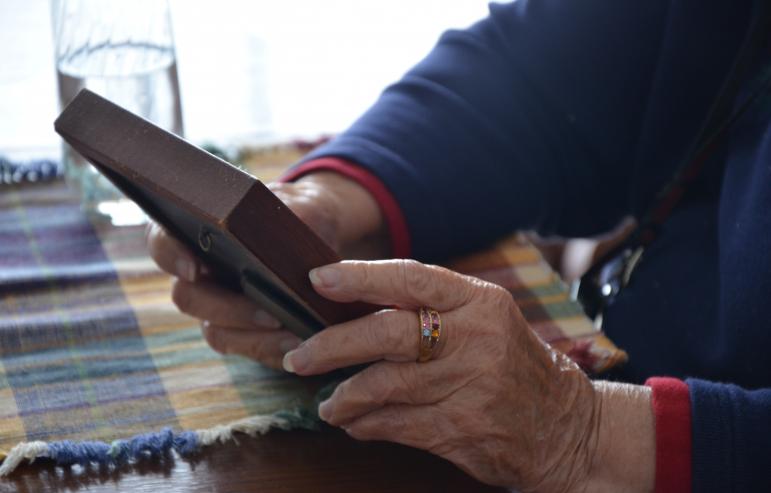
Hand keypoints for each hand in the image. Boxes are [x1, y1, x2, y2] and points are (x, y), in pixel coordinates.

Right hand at [145, 172, 386, 369]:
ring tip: (292, 331)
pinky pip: (249, 350)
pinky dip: (273, 349)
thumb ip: (297, 214)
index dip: (171, 255)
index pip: (164, 242)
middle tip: (269, 312)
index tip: (193, 268)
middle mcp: (200, 275)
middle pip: (188, 298)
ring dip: (253, 336)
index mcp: (199, 233)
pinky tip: (299, 342)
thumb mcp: (306, 207)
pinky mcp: (246, 335)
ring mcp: (219, 310)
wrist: (328, 236)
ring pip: (217, 333)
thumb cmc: (306, 214)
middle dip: (227, 308)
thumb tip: (289, 238)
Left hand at [282, 260, 654, 491]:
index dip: (361, 277)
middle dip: (333, 345)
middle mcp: (476, 339)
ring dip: (345, 396)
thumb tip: (352, 307)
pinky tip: (356, 424)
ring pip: (385, 385)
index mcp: (479, 302)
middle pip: (387, 334)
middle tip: (300, 356)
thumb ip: (429, 310)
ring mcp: (471, 385)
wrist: (565, 425)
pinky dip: (367, 424)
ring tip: (328, 402)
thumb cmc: (511, 363)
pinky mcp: (463, 428)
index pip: (412, 279)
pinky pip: (397, 424)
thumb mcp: (485, 320)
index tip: (318, 278)